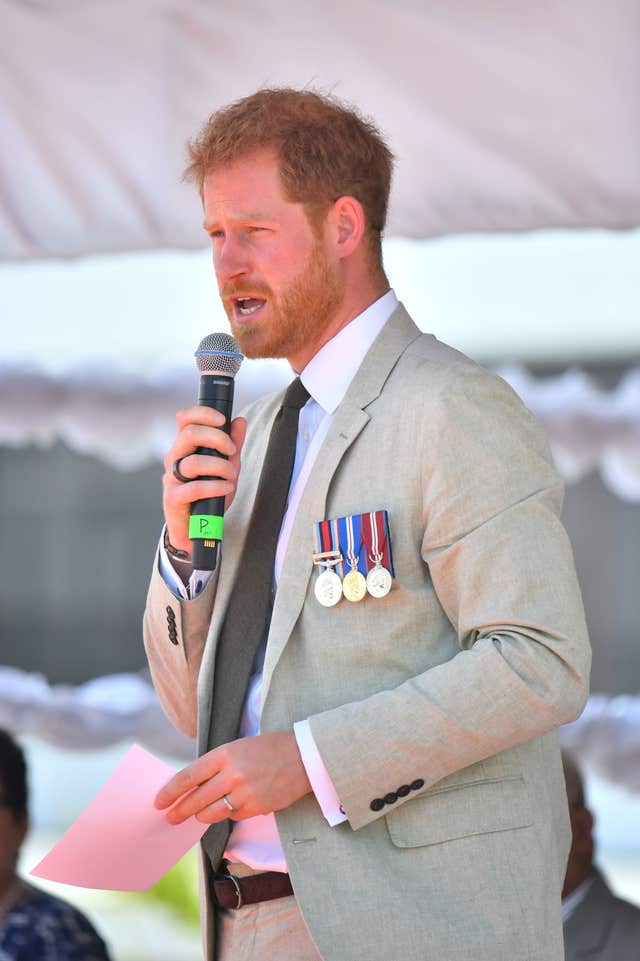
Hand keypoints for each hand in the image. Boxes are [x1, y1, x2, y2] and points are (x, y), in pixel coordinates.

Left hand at [155, 733, 311, 823]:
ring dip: (202, 815)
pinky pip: (233, 816)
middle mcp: (232, 774)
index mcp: (225, 754)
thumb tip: (194, 786)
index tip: (159, 801)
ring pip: (212, 813)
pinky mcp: (256, 807)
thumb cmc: (269, 749)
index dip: (171, 791)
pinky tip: (232, 806)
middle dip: (180, 811)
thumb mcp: (239, 748)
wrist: (303, 757)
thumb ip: (217, 765)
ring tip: (198, 814)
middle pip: (196, 799)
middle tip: (170, 818)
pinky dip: (229, 813)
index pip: (189, 775)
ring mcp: (244, 792)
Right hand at [162, 408, 246, 556]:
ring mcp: (172, 477)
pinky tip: (227, 488)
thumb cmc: (210, 494)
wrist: (198, 528)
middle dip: (217, 438)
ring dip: (219, 466)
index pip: (185, 419)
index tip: (223, 420)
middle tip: (232, 451)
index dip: (202, 413)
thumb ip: (232, 445)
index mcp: (185, 446)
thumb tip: (240, 420)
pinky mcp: (173, 497)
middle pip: (189, 434)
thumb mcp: (226, 466)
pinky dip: (215, 486)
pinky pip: (194, 488)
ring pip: (193, 462)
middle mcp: (175, 458)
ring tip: (232, 476)